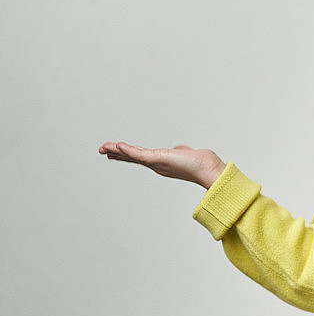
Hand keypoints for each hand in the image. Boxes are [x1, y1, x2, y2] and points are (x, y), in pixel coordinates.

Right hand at [98, 141, 225, 188]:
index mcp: (161, 162)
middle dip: (116, 153)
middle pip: (132, 157)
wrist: (208, 169)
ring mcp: (156, 163)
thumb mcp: (187, 153)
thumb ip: (181, 151)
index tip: (115, 150)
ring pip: (133, 156)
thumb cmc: (201, 163)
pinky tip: (118, 145)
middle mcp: (156, 164)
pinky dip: (128, 150)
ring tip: (105, 147)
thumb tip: (180, 149)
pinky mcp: (159, 159)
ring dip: (118, 150)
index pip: (140, 156)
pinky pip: (139, 154)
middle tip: (102, 149)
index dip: (127, 153)